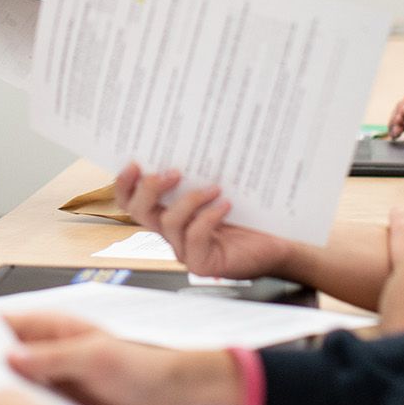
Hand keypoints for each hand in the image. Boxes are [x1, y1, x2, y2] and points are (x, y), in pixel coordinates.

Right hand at [6, 313, 241, 404]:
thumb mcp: (94, 357)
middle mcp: (49, 353)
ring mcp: (53, 381)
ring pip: (12, 386)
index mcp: (55, 328)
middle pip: (2, 356)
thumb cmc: (142, 366)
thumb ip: (53, 357)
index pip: (7, 323)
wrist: (170, 399)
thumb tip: (12, 357)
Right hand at [114, 164, 292, 281]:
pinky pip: (194, 238)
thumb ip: (200, 175)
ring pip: (168, 223)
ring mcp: (185, 250)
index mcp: (170, 213)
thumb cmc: (249, 217)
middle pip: (139, 212)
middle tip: (173, 172)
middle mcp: (172, 232)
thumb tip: (190, 140)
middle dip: (150, 189)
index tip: (135, 162)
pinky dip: (207, 218)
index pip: (133, 202)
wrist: (277, 244)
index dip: (126, 185)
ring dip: (190, 200)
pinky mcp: (202, 264)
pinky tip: (225, 205)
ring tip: (214, 187)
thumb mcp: (220, 190)